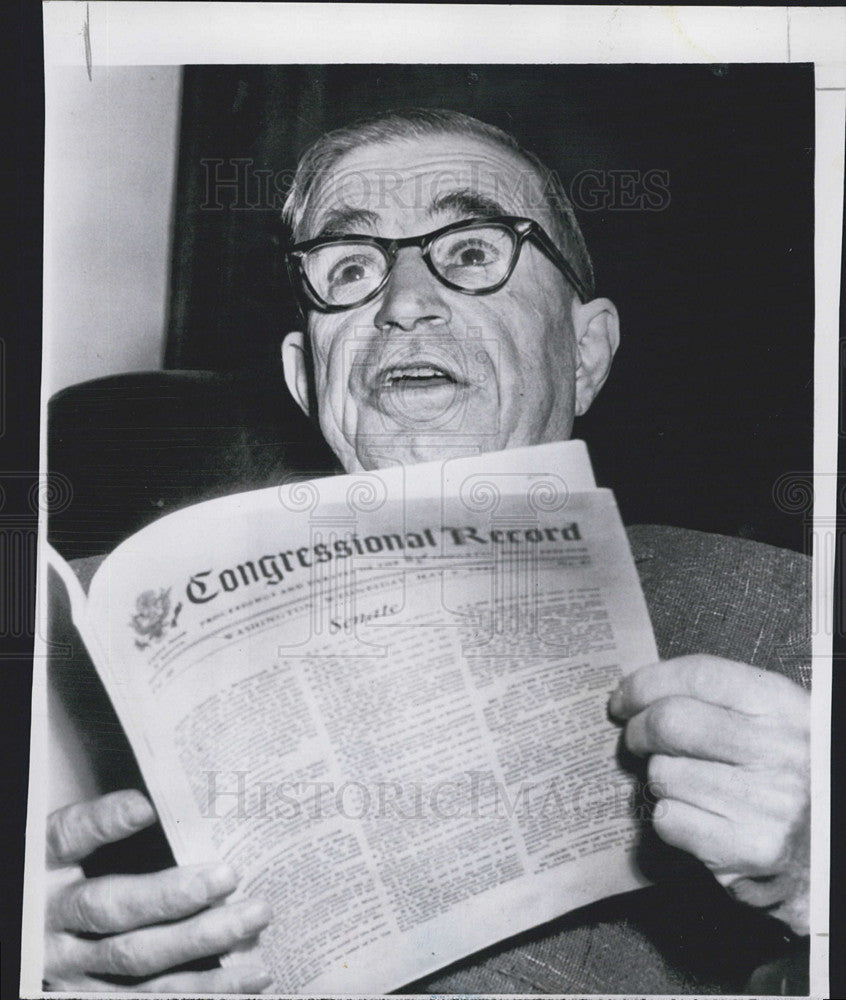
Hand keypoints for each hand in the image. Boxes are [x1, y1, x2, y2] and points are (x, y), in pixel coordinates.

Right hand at [45, 789, 273, 992]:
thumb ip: (107, 823)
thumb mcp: (71, 848)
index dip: (106, 822)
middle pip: (116, 910)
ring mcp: (73, 970)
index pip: (71, 837)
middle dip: (175, 896)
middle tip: (231, 875)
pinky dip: (205, 990)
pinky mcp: (97, 998)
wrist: (39, 934)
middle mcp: (54, 922)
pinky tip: (251, 975)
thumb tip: (154, 801)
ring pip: (139, 963)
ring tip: (256, 917)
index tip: (147, 807)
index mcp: (48, 868)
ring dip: (203, 944)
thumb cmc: (68, 878)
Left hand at [609, 655, 809, 934]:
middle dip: (638, 730)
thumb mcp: (773, 722)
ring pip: (663, 774)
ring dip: (661, 780)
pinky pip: (668, 819)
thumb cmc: (789, 778)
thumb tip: (642, 691)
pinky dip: (670, 819)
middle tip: (635, 738)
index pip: (699, 674)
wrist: (828, 855)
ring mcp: (769, 802)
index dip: (647, 683)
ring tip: (690, 787)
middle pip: (670, 722)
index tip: (624, 698)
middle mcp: (782, 751)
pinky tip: (700, 819)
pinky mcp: (751, 848)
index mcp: (786, 707)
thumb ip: (719, 700)